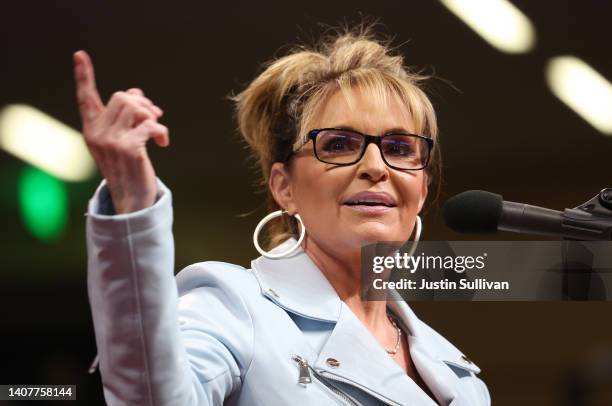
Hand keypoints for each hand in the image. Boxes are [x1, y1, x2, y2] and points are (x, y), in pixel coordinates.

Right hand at [73, 50, 168, 213]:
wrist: (131, 198)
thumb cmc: (128, 167)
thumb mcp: (121, 139)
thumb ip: (125, 116)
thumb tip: (136, 91)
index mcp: (91, 129)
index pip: (85, 98)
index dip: (84, 76)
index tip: (79, 54)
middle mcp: (96, 133)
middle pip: (122, 97)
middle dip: (142, 103)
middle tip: (154, 116)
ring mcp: (111, 140)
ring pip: (135, 107)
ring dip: (152, 115)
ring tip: (157, 131)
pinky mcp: (128, 148)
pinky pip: (149, 124)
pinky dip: (161, 130)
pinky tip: (163, 143)